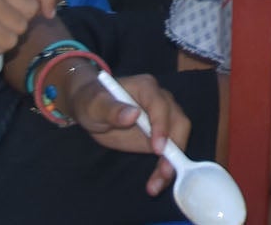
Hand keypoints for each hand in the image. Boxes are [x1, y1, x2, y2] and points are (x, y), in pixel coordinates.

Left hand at [67, 69, 191, 191]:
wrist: (92, 107)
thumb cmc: (92, 102)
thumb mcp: (95, 106)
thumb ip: (112, 109)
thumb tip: (133, 114)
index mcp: (146, 88)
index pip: (160, 105)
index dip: (162, 126)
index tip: (158, 149)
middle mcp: (161, 100)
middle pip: (178, 122)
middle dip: (174, 149)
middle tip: (164, 173)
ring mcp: (163, 117)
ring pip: (178, 138)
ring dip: (172, 162)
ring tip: (158, 184)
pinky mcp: (161, 134)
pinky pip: (170, 149)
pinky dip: (166, 166)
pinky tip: (157, 182)